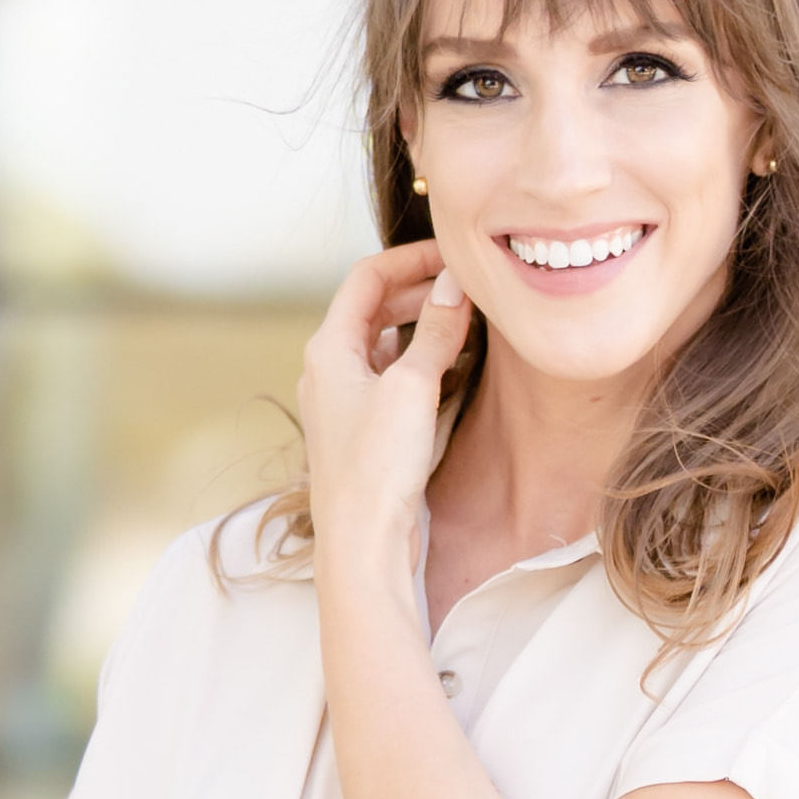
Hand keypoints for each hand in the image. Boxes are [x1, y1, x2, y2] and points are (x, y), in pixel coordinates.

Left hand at [299, 241, 472, 579]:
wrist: (362, 543)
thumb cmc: (377, 468)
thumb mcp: (412, 388)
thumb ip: (437, 331)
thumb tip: (456, 284)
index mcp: (328, 348)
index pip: (367, 277)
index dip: (412, 258)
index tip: (455, 255)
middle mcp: (329, 368)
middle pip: (374, 307)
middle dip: (422, 290)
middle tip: (469, 286)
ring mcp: (345, 399)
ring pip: (386, 342)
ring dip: (424, 326)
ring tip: (469, 320)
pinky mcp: (364, 428)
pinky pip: (393, 376)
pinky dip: (423, 361)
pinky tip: (456, 365)